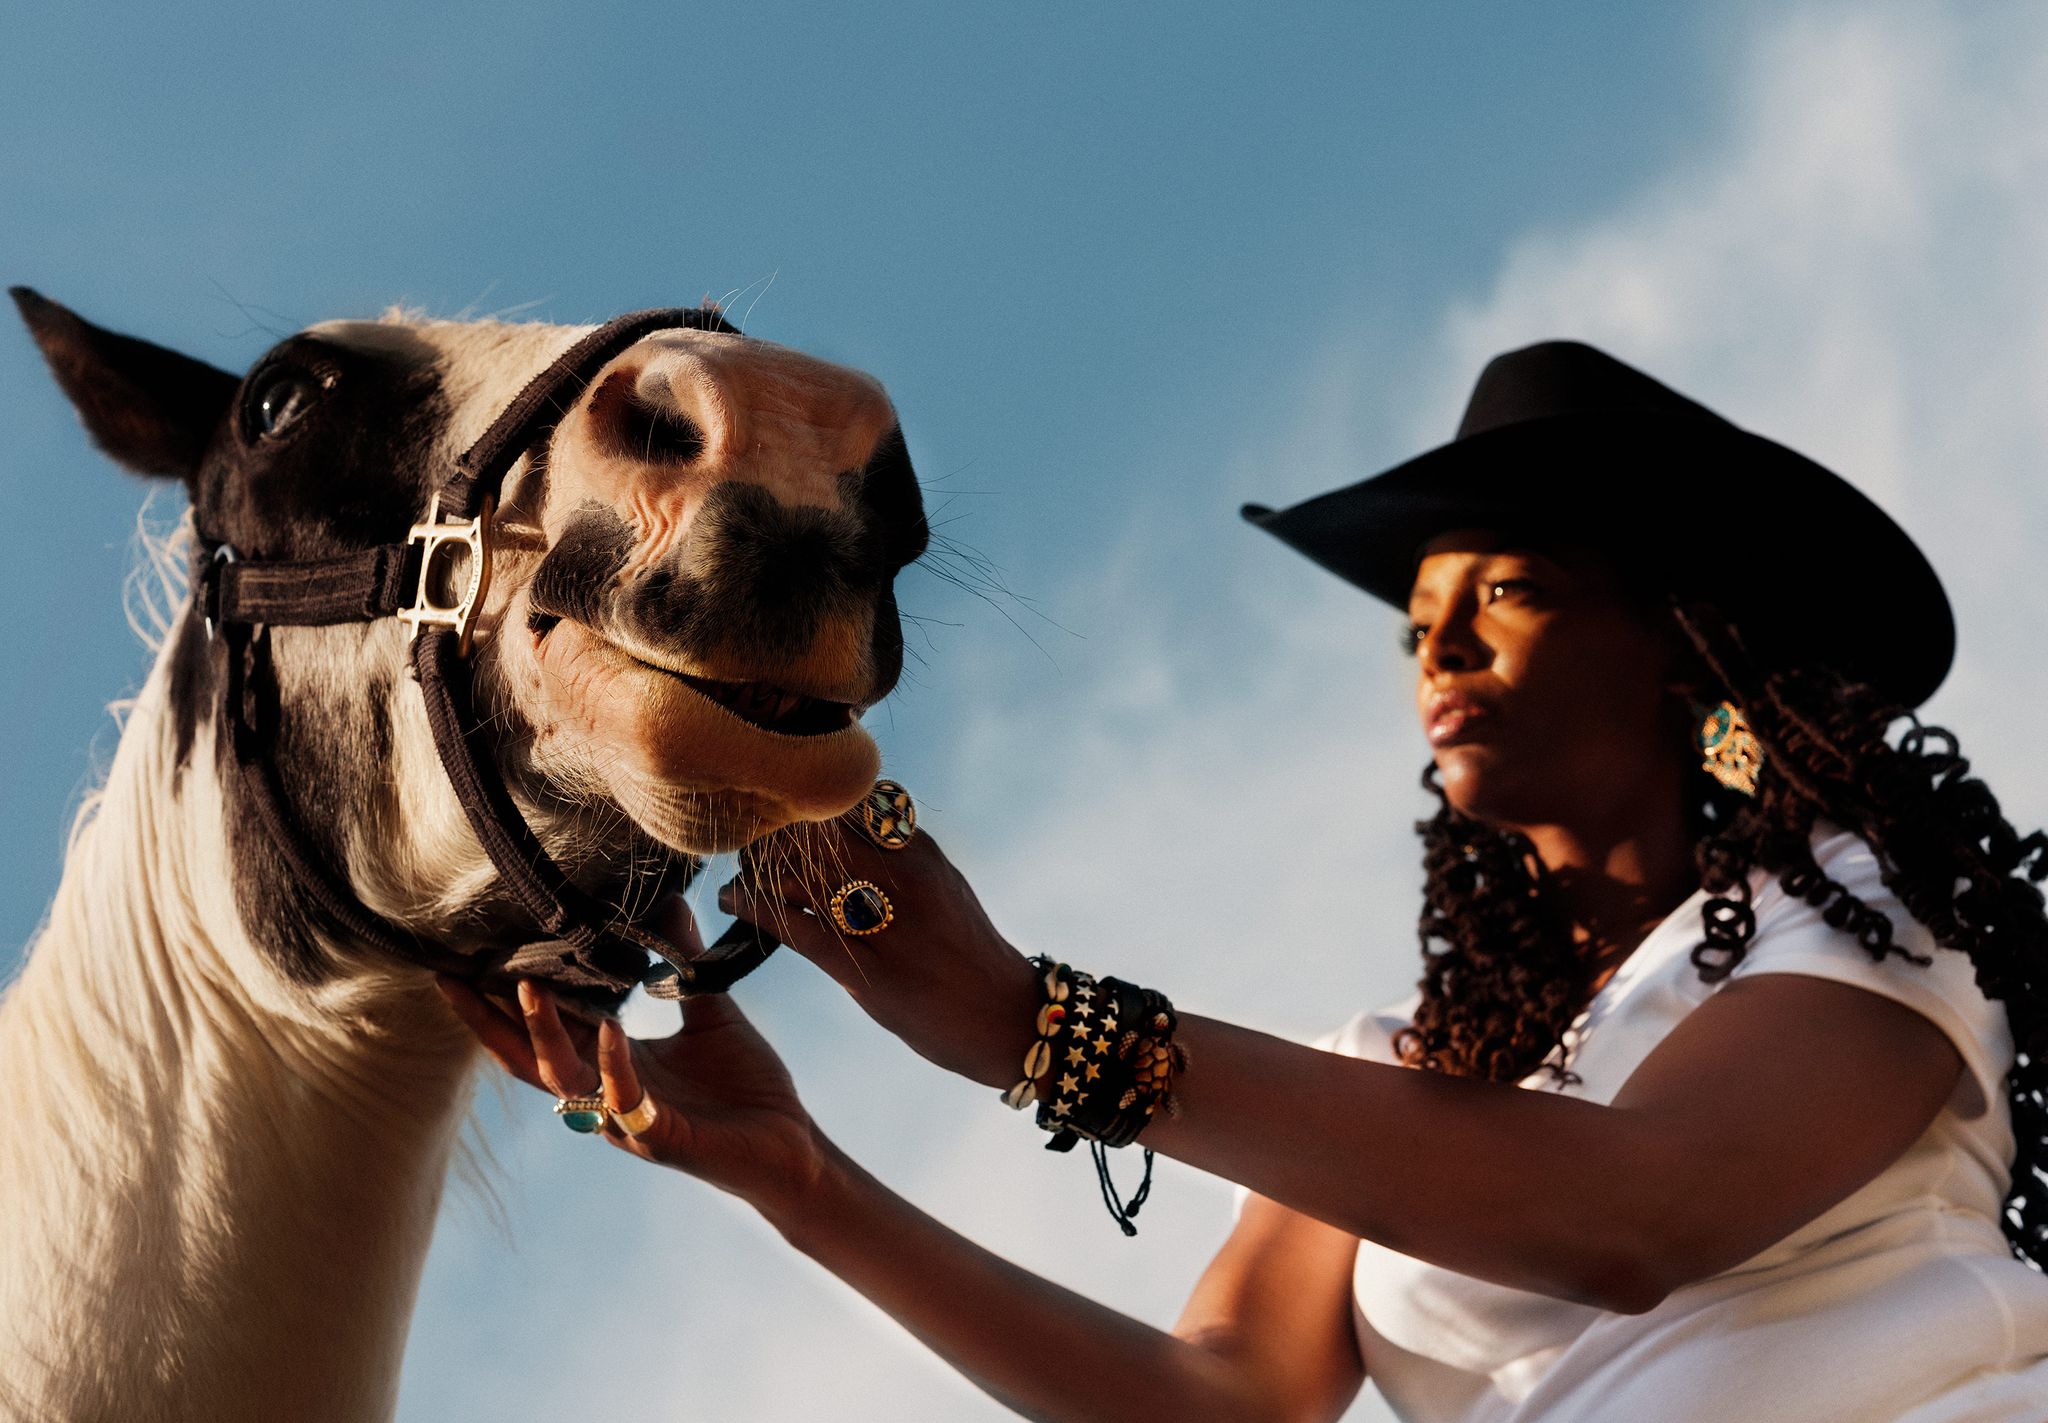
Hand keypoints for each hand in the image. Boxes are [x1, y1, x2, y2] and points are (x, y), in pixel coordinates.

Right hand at [436, 898, 829, 1217]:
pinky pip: (626, 1100)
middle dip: (487, 1021)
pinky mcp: (661, 1139)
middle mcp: (605, 1093)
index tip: (470, 957)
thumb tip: (672, 904)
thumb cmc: (746, 1088)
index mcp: (612, 1063)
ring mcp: (627, 1120)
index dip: (505, 997)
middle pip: (527, 1058)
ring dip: (542, 1033)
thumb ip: (685, 965)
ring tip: (528, 986)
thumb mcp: (711, 1012)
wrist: (792, 1146)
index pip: (546, 1026)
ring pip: (564, 1078)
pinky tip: (615, 1028)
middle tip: (452, 978)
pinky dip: (616, 1063)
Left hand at [719, 819, 1039, 1089]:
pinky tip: (734, 902)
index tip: (776, 806)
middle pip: (816, 833)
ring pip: (799, 876)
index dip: (803, 801)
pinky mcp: (867, 970)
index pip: (848, 802)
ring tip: (739, 875)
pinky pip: (796, 928)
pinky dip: (755, 908)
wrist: (1006, 1017)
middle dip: (772, 834)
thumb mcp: (942, 885)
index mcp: (920, 851)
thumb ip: (897, 855)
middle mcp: (902, 877)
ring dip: (756, 871)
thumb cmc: (967, 952)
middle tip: (745, 841)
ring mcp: (886, 922)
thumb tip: (848, 829)